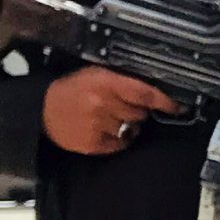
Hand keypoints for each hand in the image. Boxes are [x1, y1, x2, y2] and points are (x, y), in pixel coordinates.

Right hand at [42, 66, 178, 155]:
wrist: (41, 110)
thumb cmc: (72, 89)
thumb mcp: (95, 74)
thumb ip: (122, 80)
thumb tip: (154, 90)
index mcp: (105, 82)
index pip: (144, 93)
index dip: (164, 101)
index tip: (178, 107)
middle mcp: (103, 104)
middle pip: (140, 113)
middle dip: (137, 111)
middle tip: (120, 106)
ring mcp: (98, 126)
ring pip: (132, 130)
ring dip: (126, 125)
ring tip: (108, 118)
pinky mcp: (94, 144)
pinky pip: (120, 144)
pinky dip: (117, 139)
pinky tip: (102, 130)